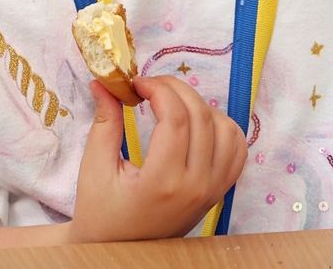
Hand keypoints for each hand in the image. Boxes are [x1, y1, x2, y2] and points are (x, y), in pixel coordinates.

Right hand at [66, 75, 248, 242]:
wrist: (119, 250)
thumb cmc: (102, 213)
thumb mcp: (95, 168)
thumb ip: (105, 122)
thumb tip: (103, 82)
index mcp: (163, 181)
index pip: (176, 118)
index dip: (158, 89)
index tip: (137, 83)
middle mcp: (196, 186)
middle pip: (201, 117)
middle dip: (176, 89)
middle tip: (150, 85)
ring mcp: (213, 190)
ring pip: (226, 129)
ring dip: (200, 106)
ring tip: (172, 105)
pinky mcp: (219, 192)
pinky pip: (237, 149)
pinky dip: (222, 127)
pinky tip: (196, 123)